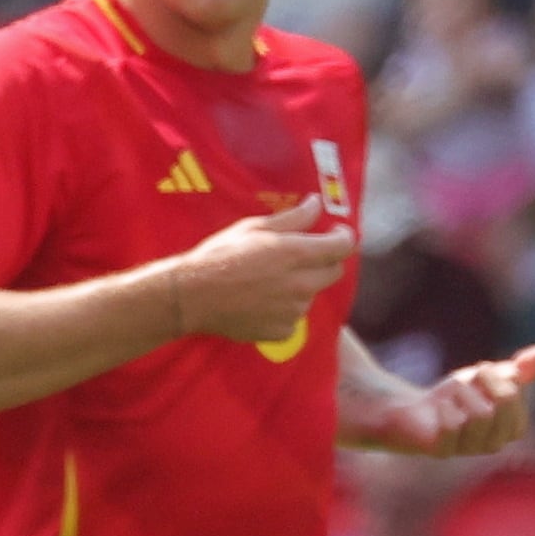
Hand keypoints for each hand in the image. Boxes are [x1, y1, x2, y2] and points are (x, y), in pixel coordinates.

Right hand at [170, 197, 357, 344]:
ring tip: (270, 280)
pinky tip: (261, 301)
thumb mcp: (255, 227)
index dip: (343, 237)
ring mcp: (292, 311)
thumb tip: (316, 204)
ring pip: (310, 295)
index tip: (334, 233)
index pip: (343, 246)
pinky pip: (293, 318)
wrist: (191, 296)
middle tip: (303, 255)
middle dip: (325, 261)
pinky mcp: (280, 331)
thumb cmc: (219, 256)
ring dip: (301, 286)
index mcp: (297, 254)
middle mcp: (301, 284)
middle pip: (334, 273)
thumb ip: (293, 218)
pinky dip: (284, 310)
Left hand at [347, 347, 534, 458]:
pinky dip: (444, 408)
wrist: (412, 411)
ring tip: (451, 393)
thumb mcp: (490, 375)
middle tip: (472, 372)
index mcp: (511, 427)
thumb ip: (521, 368)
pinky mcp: (444, 451)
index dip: (497, 377)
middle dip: (484, 380)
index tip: (483, 370)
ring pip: (479, 414)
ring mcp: (469, 450)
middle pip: (503, 404)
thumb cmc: (456, 396)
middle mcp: (494, 443)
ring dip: (461, 393)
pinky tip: (438, 408)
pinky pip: (452, 426)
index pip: (514, 396)